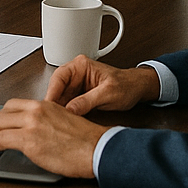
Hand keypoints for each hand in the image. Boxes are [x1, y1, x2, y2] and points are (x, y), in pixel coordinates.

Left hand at [0, 98, 102, 178]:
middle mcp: (36, 111)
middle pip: (3, 113)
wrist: (99, 150)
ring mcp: (31, 124)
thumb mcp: (64, 124)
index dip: (2, 116)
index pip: (15, 106)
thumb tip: (36, 134)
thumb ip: (47, 124)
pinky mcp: (29, 140)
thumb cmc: (88, 143)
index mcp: (45, 105)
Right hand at [45, 56, 161, 114]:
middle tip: (52, 116)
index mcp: (81, 65)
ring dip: (60, 109)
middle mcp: (76, 74)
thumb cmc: (127, 85)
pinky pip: (68, 104)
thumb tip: (70, 109)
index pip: (59, 77)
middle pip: (57, 88)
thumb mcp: (109, 94)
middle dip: (54, 103)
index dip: (52, 92)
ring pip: (61, 98)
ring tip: (58, 121)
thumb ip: (88, 101)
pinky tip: (67, 121)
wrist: (138, 90)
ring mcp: (77, 86)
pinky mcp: (79, 96)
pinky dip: (67, 113)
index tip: (48, 105)